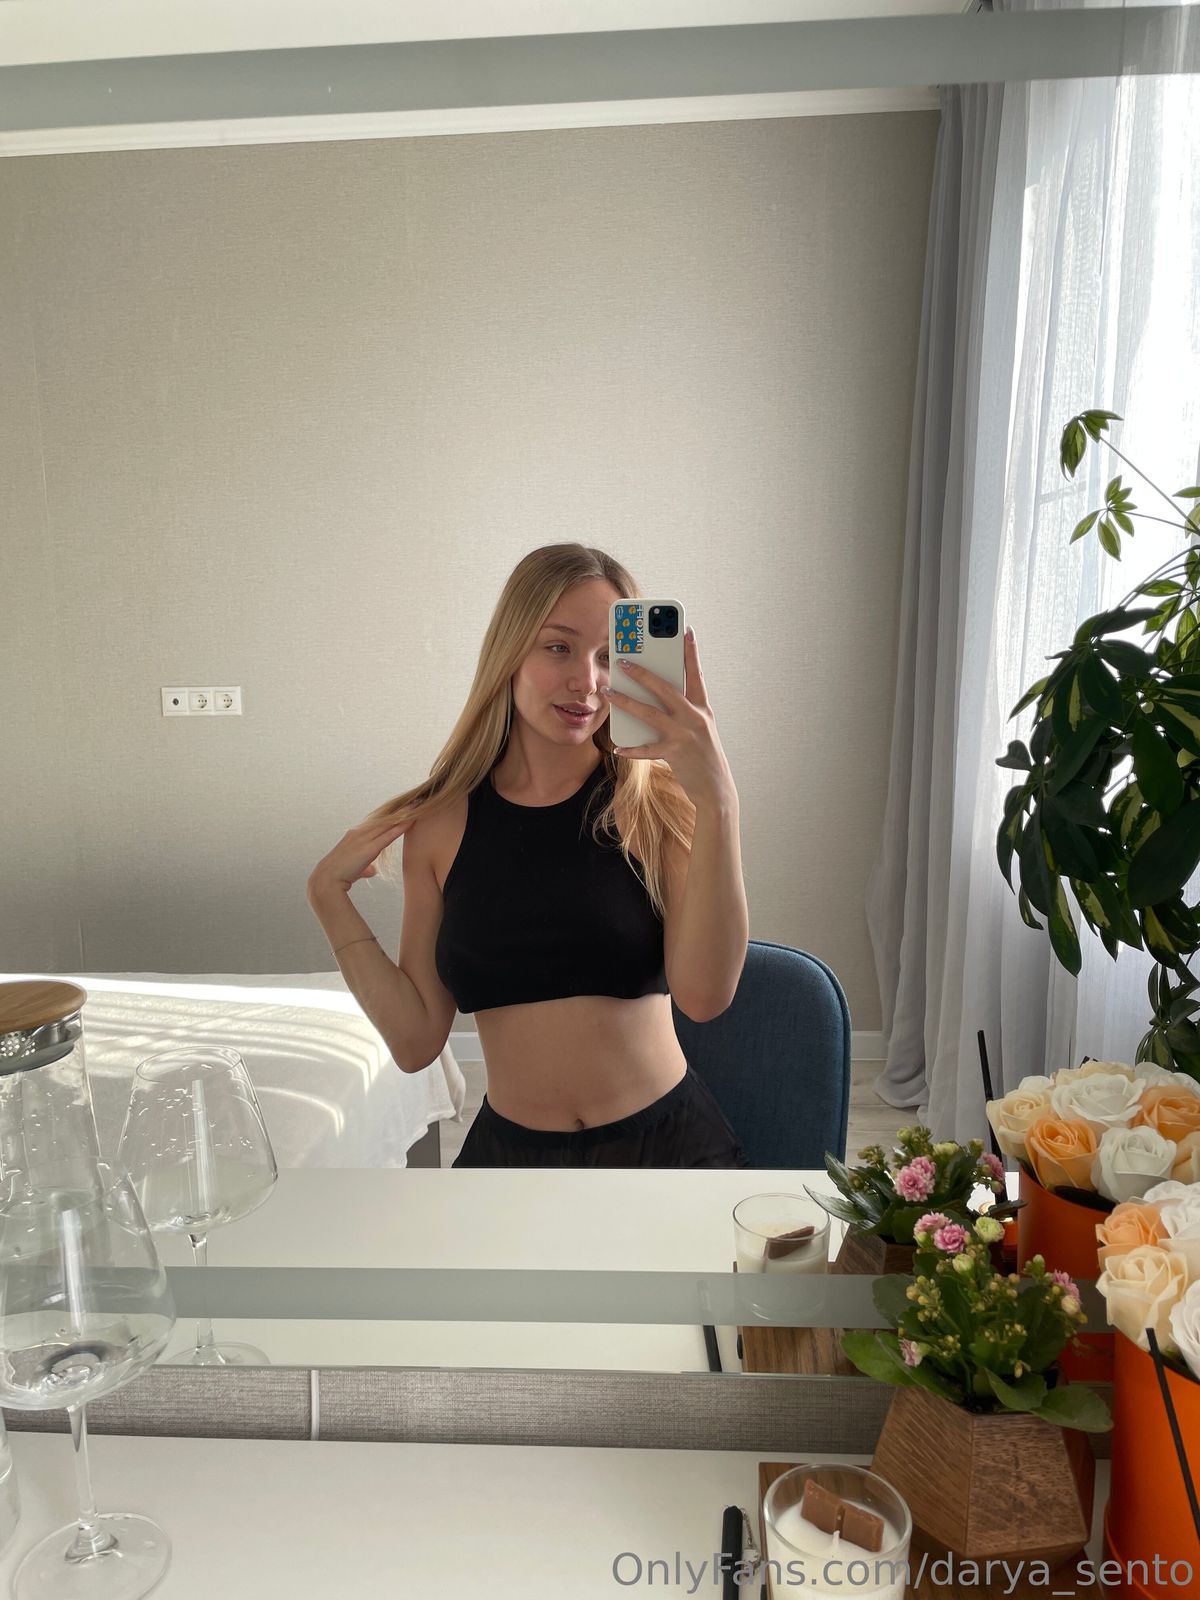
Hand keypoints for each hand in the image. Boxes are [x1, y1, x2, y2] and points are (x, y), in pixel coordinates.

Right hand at [307, 814, 412, 901]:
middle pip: (384, 818)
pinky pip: (388, 835)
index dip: (391, 815)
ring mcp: (363, 839)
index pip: (378, 822)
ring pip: (388, 823)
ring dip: (404, 814)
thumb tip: (372, 870)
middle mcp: (359, 832)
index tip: (403, 808)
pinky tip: (411, 820)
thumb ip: (365, 868)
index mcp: (355, 835)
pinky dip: (400, 827)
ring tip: (418, 804)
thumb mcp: (354, 869)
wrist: (326, 880)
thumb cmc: (339, 875)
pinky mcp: (368, 849)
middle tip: (416, 799)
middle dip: (400, 809)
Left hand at [601, 627, 736, 811]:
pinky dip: (631, 748)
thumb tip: (652, 695)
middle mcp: (695, 717)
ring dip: (627, 702)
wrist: (716, 788)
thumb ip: (681, 710)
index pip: (696, 674)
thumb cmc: (703, 755)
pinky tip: (617, 747)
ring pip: (650, 713)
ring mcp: (685, 735)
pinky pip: (647, 749)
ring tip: (609, 693)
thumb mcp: (698, 728)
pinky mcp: (676, 753)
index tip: (685, 630)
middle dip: (643, 673)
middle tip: (623, 661)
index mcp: (702, 708)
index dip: (691, 652)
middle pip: (666, 688)